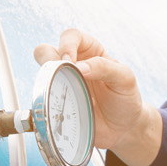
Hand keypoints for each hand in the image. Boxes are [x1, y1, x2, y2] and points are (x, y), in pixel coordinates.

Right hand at [34, 28, 161, 165]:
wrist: (123, 129)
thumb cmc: (125, 99)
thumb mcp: (125, 79)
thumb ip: (105, 68)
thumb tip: (79, 66)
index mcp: (90, 51)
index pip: (71, 36)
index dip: (66, 45)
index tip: (70, 62)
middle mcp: (72, 65)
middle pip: (45, 51)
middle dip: (48, 60)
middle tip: (60, 76)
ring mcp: (62, 83)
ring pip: (41, 74)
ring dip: (46, 81)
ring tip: (62, 94)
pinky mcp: (57, 102)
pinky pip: (42, 98)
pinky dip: (47, 101)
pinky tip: (62, 109)